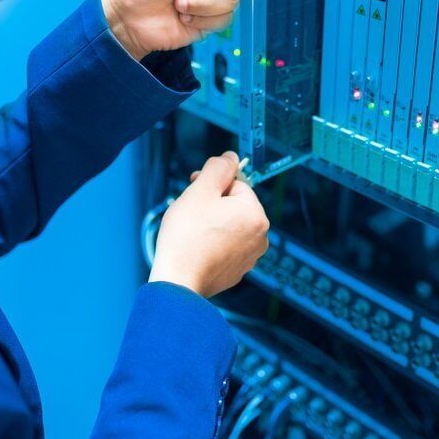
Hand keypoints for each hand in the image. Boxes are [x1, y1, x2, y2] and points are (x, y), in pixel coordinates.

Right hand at [150, 151, 269, 297]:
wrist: (178, 280)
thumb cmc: (187, 238)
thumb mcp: (200, 191)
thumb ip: (218, 168)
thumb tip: (230, 157)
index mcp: (256, 215)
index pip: (236, 184)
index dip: (212, 184)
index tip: (195, 190)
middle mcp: (260, 237)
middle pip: (234, 205)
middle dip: (212, 204)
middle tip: (191, 212)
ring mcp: (249, 257)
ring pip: (229, 226)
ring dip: (211, 223)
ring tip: (192, 231)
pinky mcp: (236, 271)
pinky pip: (225, 246)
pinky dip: (212, 243)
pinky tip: (196, 246)